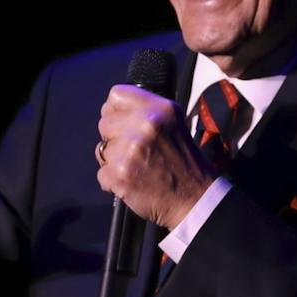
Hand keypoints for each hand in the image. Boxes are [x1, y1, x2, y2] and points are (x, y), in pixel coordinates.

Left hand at [95, 84, 214, 227]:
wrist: (195, 200)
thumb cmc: (184, 165)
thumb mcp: (174, 124)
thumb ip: (147, 112)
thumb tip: (113, 111)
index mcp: (160, 109)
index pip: (116, 95)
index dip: (116, 112)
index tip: (124, 125)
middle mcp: (146, 124)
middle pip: (104, 123)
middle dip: (114, 138)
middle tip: (135, 152)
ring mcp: (131, 149)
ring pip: (102, 150)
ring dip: (114, 162)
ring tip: (137, 168)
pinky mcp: (121, 174)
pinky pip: (101, 173)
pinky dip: (113, 182)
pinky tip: (133, 182)